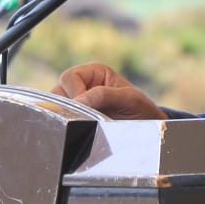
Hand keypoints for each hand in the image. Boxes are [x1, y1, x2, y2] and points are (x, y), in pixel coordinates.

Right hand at [51, 62, 167, 119]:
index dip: (75, 93)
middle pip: (58, 91)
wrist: (148, 130)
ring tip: (85, 125)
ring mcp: (78, 101)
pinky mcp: (75, 117)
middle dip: (69, 107)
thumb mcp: (129, 99)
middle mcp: (83, 84)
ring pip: (56, 106)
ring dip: (67, 117)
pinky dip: (66, 125)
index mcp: (95, 72)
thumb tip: (78, 100)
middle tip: (86, 119)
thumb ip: (104, 95)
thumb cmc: (141, 110)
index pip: (69, 77)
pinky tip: (78, 131)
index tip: (87, 108)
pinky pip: (60, 119)